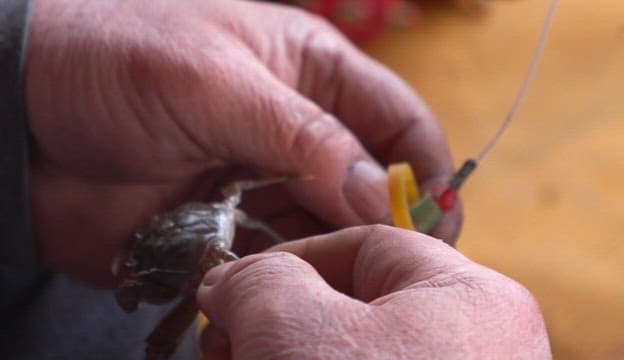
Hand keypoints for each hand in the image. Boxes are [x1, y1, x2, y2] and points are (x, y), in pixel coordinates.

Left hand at [26, 0, 457, 284]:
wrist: (21, 123)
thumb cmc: (114, 65)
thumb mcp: (214, 82)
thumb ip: (303, 137)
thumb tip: (382, 195)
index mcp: (310, 73)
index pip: (398, 119)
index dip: (427, 167)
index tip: (439, 220)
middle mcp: (299, 132)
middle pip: (373, 185)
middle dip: (387, 225)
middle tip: (393, 271)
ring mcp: (266, 185)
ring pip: (330, 232)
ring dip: (337, 260)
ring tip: (334, 285)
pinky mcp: (233, 231)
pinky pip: (281, 264)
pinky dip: (291, 282)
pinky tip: (287, 294)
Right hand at [197, 225, 549, 358]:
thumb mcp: (293, 328)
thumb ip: (259, 281)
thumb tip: (228, 280)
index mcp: (469, 299)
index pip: (367, 247)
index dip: (291, 260)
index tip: (231, 291)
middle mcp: (479, 349)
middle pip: (357, 308)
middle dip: (278, 321)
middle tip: (223, 348)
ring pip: (353, 359)